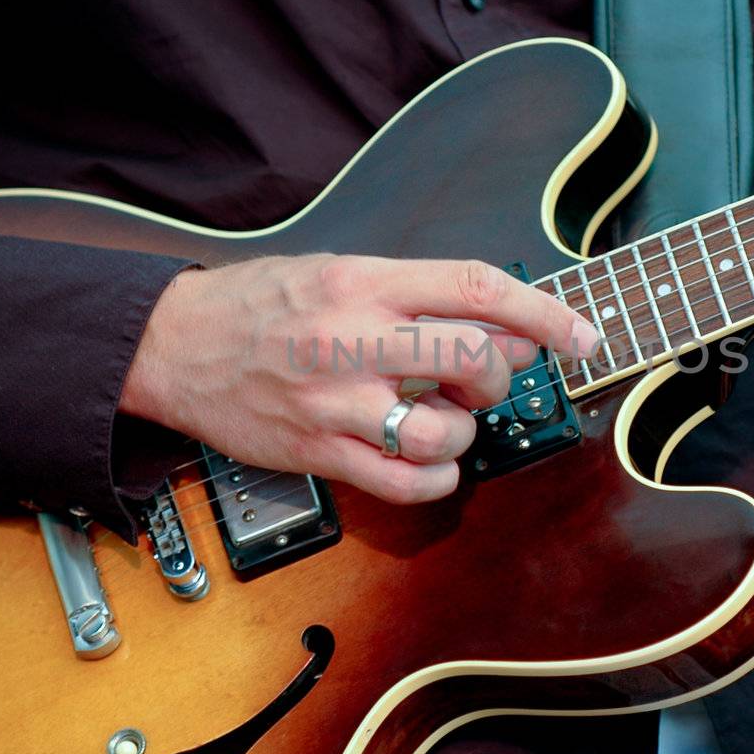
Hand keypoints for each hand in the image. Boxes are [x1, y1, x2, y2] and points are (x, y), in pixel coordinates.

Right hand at [120, 254, 598, 502]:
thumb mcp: (339, 271)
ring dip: (466, 435)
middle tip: (484, 382)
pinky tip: (432, 464)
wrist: (171, 344)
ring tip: (444, 422)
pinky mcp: (317, 452)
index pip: (476, 288)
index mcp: (362, 281)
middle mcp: (352, 337)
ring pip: (444, 433)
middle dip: (500, 377)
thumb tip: (505, 330)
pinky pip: (405, 483)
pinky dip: (438, 480)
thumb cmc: (260, 304)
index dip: (544, 312)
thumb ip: (417, 296)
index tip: (582, 334)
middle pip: (472, 360)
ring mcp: (334, 401)